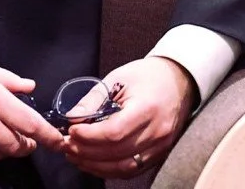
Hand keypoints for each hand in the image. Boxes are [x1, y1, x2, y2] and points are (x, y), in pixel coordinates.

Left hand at [61, 57, 196, 177]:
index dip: (89, 136)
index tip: (71, 131)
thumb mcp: (117, 78)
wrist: (178, 80)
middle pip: (117, 152)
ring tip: (75, 156)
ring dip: (96, 165)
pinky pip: (133, 169)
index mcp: (146, 108)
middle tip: (67, 146)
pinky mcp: (160, 154)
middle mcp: (157, 132)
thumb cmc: (146, 75)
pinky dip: (111, 169)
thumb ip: (94, 99)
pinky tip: (93, 162)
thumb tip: (71, 117)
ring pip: (125, 166)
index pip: (114, 132)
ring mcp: (161, 147)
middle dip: (87, 152)